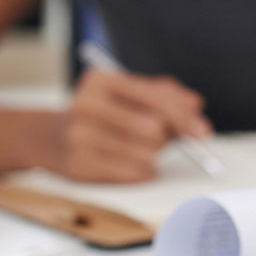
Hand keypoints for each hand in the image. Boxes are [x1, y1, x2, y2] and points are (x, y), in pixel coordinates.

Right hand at [44, 69, 211, 181]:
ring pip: (146, 154)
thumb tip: (195, 105)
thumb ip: (165, 94)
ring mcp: (79, 137)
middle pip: (153, 129)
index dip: (183, 118)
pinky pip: (134, 174)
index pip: (154, 99)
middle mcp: (85, 105)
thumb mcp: (129, 94)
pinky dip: (143, 171)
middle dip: (165, 137)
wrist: (52, 137)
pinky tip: (128, 162)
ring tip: (135, 147)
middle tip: (159, 138)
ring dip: (153, 155)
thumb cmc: (103, 113)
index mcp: (100, 80)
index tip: (203, 132)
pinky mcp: (79, 166)